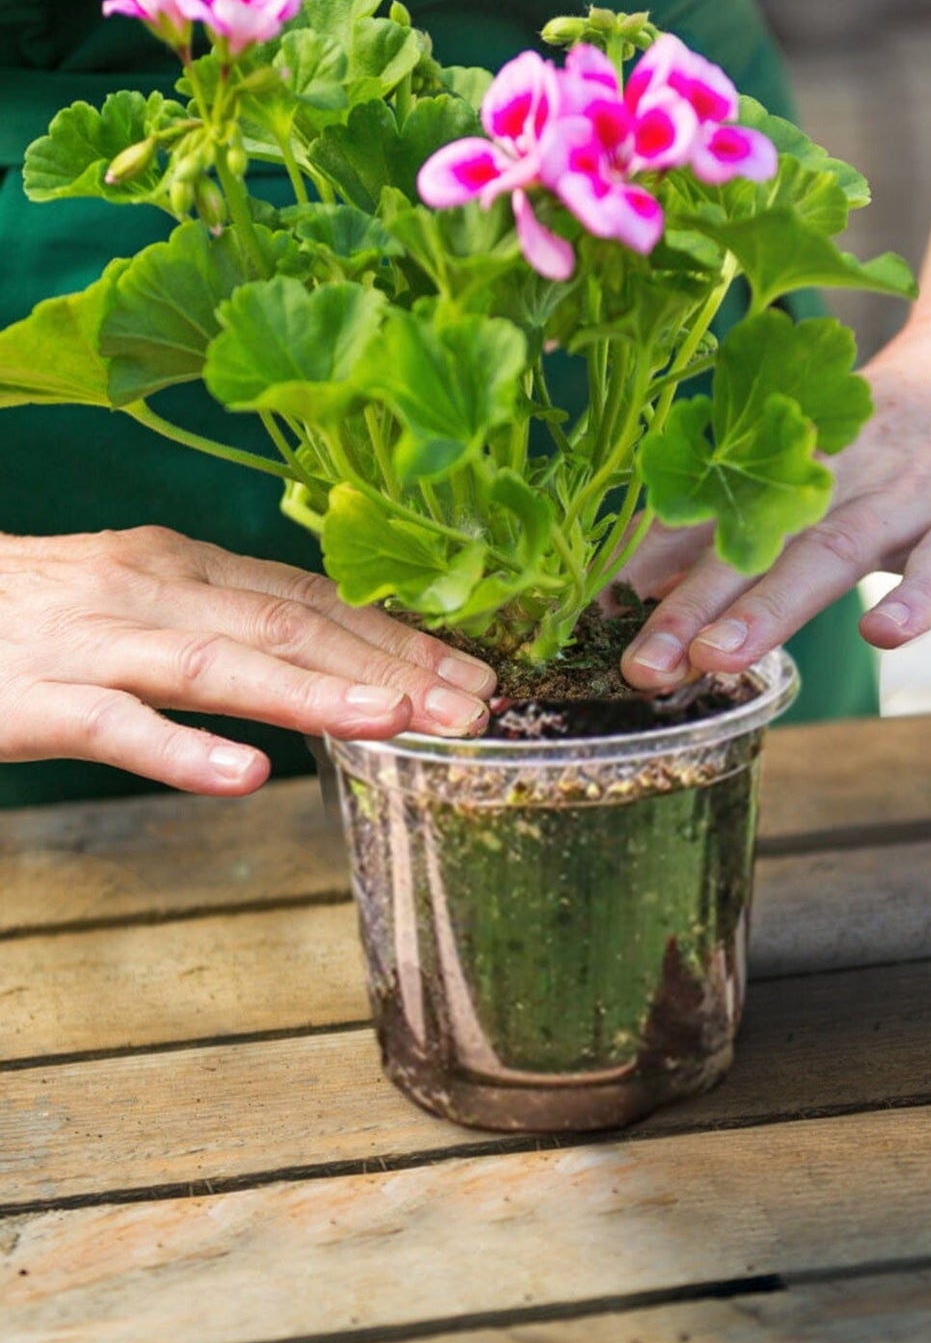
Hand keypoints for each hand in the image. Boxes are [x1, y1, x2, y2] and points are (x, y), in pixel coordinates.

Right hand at [0, 526, 495, 795]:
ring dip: (315, 695)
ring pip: (218, 665)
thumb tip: (331, 653)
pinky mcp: (29, 699)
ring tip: (396, 721)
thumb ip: (226, 619)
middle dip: (391, 666)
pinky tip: (247, 776)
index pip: (315, 600)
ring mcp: (91, 642)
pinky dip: (182, 750)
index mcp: (183, 566)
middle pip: (290, 628)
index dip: (400, 636)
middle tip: (474, 706)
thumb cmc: (31, 611)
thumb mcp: (140, 596)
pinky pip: (114, 725)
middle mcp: (149, 589)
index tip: (474, 670)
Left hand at [619, 309, 930, 686]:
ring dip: (774, 605)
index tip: (580, 612)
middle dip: (692, 605)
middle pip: (756, 541)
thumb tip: (643, 574)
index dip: (645, 563)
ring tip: (717, 658)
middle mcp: (839, 472)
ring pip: (834, 551)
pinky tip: (881, 634)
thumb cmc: (906, 420)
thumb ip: (746, 514)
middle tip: (638, 665)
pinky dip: (917, 597)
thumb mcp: (823, 454)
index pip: (709, 513)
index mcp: (792, 459)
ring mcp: (910, 493)